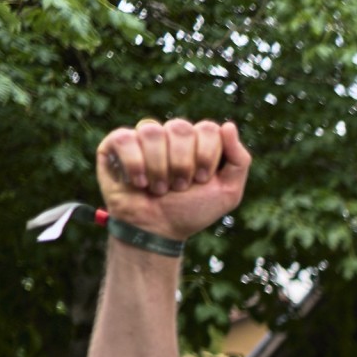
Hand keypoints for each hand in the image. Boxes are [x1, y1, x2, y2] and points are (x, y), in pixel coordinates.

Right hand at [95, 119, 250, 241]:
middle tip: (179, 187)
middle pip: (180, 127)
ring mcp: (143, 138)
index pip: (207, 128)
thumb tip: (228, 125)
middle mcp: (170, 135)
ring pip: (152, 131)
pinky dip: (134, 165)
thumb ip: (239, 160)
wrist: (157, 231)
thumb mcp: (228, 193)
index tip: (202, 180)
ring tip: (159, 189)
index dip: (206, 156)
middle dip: (183, 164)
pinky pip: (124, 138)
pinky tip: (138, 183)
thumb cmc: (191, 211)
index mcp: (198, 142)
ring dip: (159, 168)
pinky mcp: (116, 144)